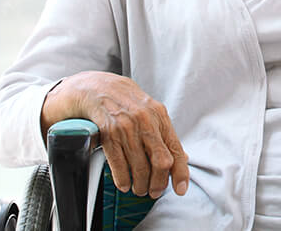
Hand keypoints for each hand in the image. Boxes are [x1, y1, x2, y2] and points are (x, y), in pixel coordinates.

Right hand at [42, 72, 189, 198]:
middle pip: (160, 161)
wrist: (99, 89)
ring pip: (139, 166)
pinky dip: (123, 179)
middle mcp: (145, 122)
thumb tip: (180, 159)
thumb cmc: (128, 104)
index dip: (180, 173)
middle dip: (158, 183)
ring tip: (139, 189)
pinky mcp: (108, 134)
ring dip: (140, 184)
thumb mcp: (151, 113)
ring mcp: (126, 128)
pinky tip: (125, 184)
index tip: (180, 189)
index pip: (176, 150)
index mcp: (160, 117)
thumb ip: (164, 135)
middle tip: (154, 192)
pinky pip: (118, 164)